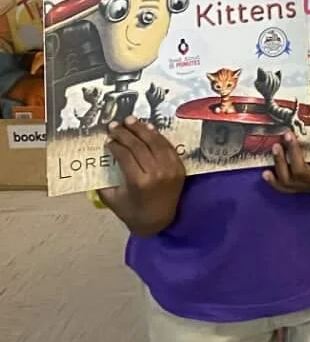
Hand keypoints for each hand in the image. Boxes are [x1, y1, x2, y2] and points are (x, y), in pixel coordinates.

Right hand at [99, 117, 185, 235]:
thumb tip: (98, 160)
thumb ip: (104, 182)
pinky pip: (167, 146)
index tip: (108, 139)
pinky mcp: (179, 166)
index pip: (126, 156)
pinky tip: (147, 128)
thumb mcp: (113, 200)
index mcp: (139, 182)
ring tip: (129, 120)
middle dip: (125, 134)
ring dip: (141, 129)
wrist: (159, 221)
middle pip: (139, 146)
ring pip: (155, 142)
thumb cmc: (132, 212)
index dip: (116, 145)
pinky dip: (157, 136)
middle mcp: (156, 173)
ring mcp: (170, 168)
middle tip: (114, 125)